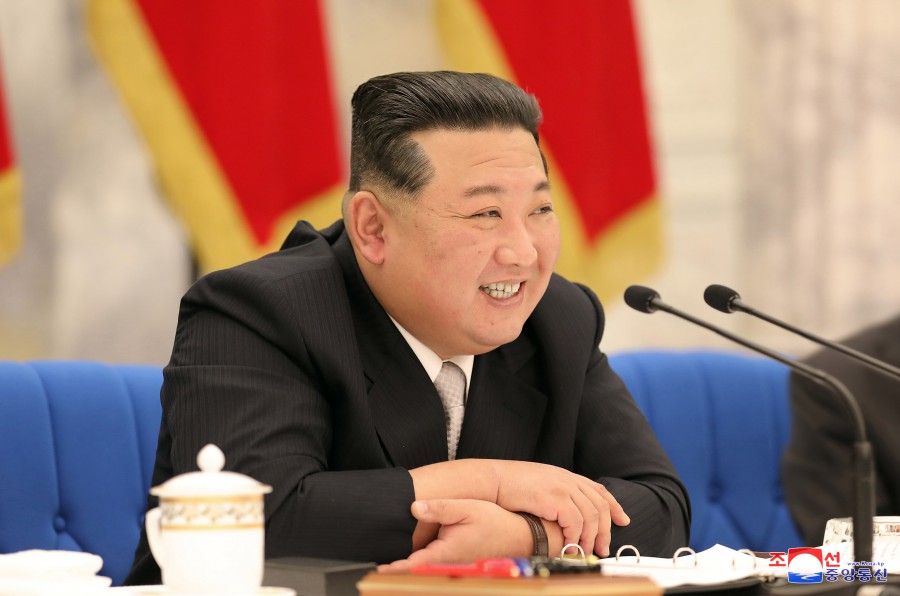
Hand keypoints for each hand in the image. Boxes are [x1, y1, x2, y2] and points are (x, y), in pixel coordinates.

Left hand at [380, 499, 531, 571]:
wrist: (519, 538)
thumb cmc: (494, 523)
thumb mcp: (467, 508)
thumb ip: (440, 508)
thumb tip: (414, 507)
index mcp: (447, 553)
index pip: (415, 565)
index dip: (395, 569)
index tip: (379, 570)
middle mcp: (448, 565)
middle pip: (418, 572)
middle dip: (398, 572)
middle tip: (377, 572)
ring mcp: (453, 569)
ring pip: (427, 573)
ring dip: (409, 571)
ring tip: (388, 570)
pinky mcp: (457, 568)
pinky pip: (435, 570)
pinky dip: (421, 569)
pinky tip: (409, 565)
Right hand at [491, 460, 628, 556]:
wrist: (492, 480)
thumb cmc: (509, 486)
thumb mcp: (538, 485)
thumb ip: (555, 494)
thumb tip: (564, 515)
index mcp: (565, 476)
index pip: (597, 490)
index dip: (613, 505)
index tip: (622, 519)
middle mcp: (568, 480)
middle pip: (599, 505)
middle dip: (605, 529)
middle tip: (602, 548)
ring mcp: (563, 487)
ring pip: (591, 516)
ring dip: (590, 538)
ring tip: (584, 552)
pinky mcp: (555, 498)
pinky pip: (576, 521)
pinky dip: (575, 536)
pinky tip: (570, 545)